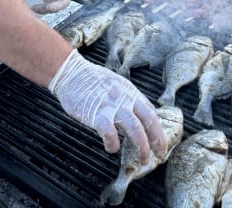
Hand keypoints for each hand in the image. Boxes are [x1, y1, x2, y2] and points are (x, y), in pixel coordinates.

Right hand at [49, 49, 166, 161]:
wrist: (71, 72)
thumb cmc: (90, 79)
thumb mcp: (115, 84)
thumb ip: (127, 99)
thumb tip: (137, 116)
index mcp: (130, 91)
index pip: (151, 112)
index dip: (158, 129)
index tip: (160, 142)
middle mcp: (124, 98)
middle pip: (149, 120)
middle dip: (157, 140)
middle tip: (159, 154)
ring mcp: (111, 106)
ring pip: (135, 129)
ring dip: (141, 146)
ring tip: (143, 158)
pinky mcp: (97, 115)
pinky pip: (110, 134)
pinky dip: (113, 145)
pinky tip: (111, 148)